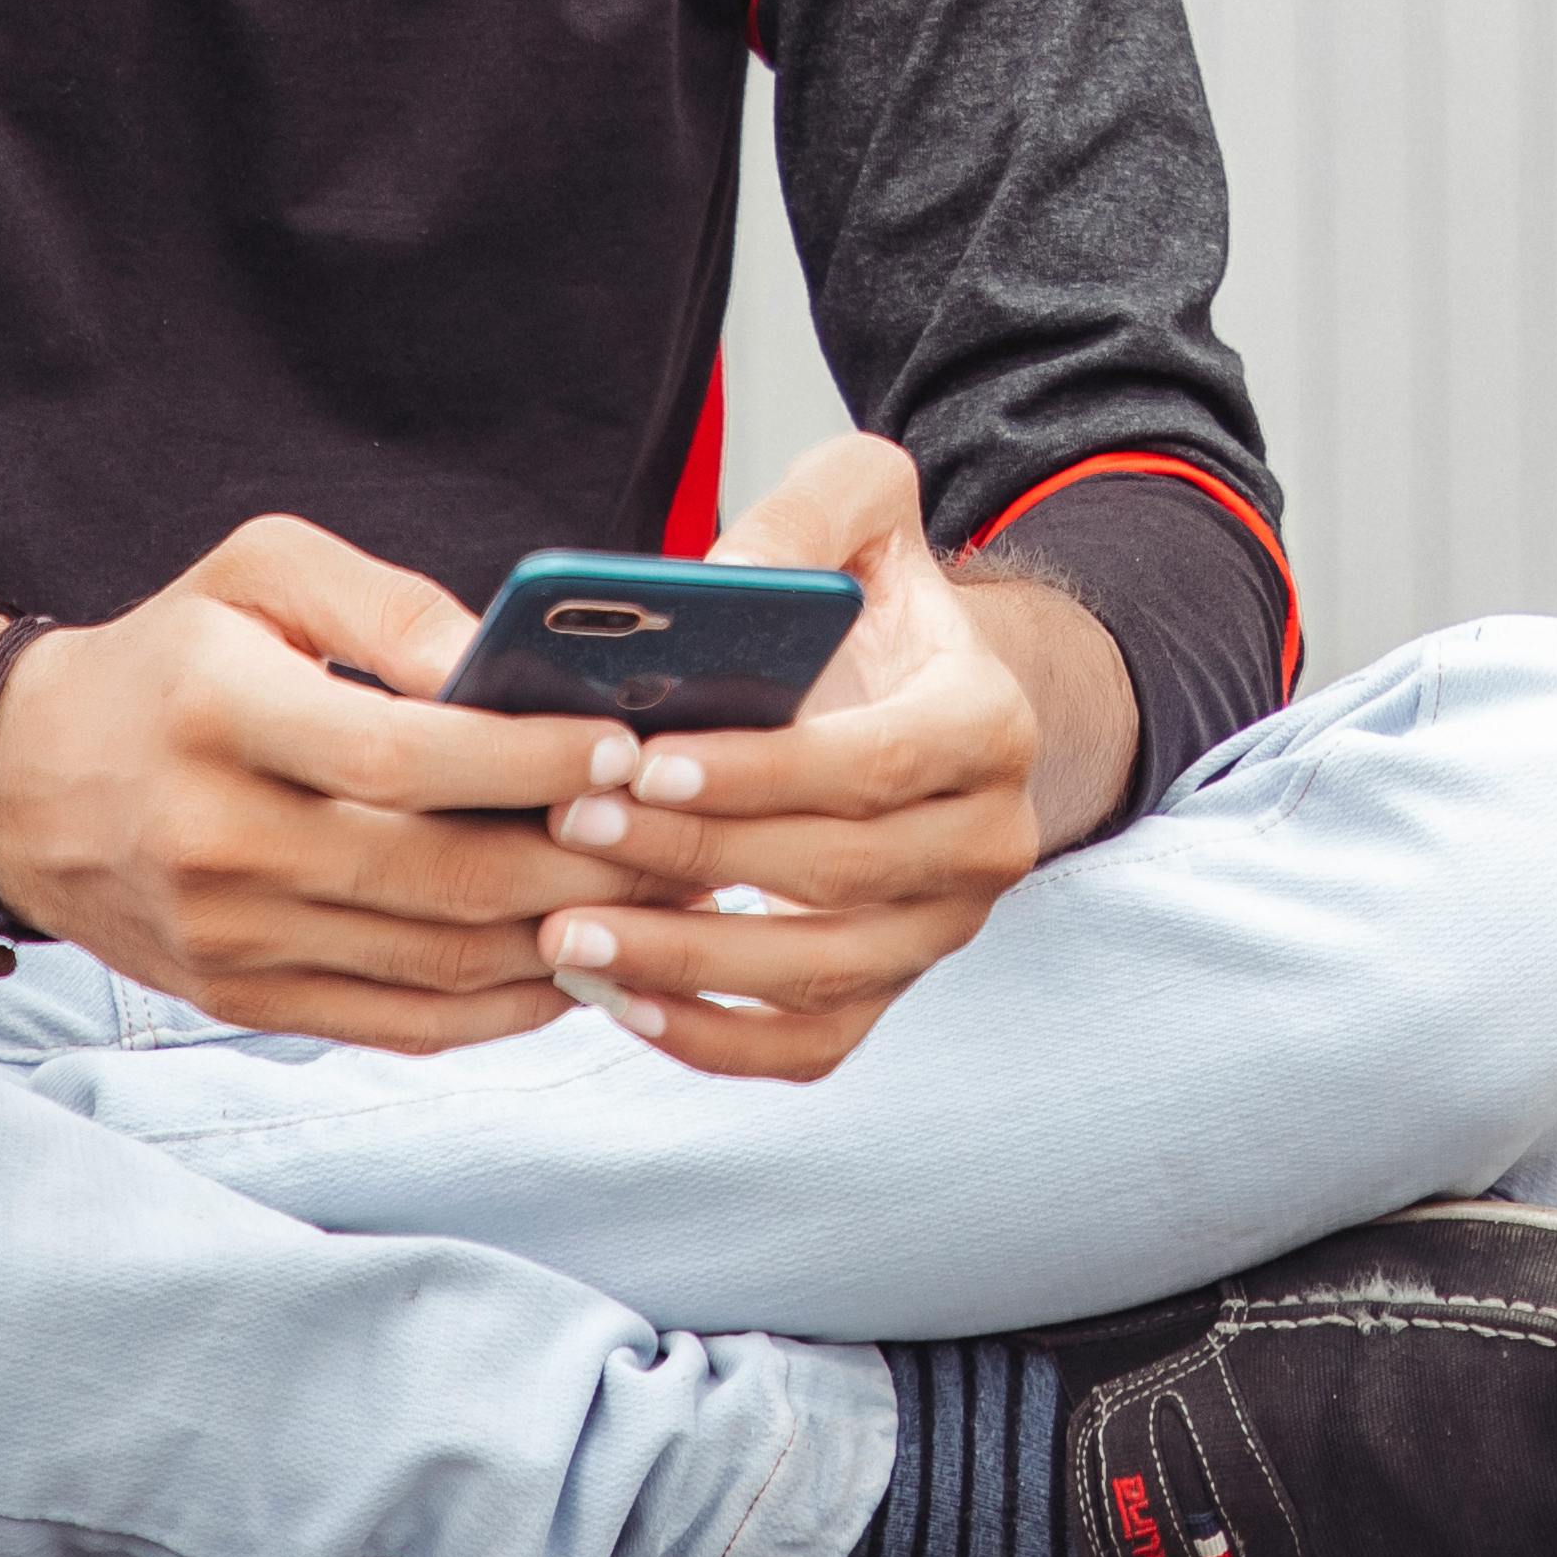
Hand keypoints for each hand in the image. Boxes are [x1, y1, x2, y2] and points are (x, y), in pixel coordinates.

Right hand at [0, 517, 664, 1050]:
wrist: (17, 785)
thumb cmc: (169, 659)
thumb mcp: (258, 574)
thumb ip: (387, 603)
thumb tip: (507, 658)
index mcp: (220, 716)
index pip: (403, 758)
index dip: (526, 763)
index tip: (626, 749)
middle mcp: (217, 842)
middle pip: (438, 878)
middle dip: (582, 863)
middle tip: (689, 835)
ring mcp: (229, 939)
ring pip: (435, 963)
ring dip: (567, 940)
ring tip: (662, 898)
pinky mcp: (243, 1001)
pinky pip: (401, 1024)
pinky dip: (502, 1007)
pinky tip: (578, 964)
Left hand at [520, 432, 1103, 1083]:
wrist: (917, 697)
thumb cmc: (868, 604)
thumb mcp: (857, 509)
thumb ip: (802, 517)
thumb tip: (723, 583)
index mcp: (989, 723)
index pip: (878, 764)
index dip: (762, 773)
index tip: (646, 763)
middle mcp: (989, 840)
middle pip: (840, 872)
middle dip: (697, 856)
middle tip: (570, 827)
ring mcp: (942, 930)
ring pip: (820, 975)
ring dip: (686, 960)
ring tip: (566, 930)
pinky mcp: (891, 991)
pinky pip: (809, 1046)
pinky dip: (713, 1039)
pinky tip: (617, 999)